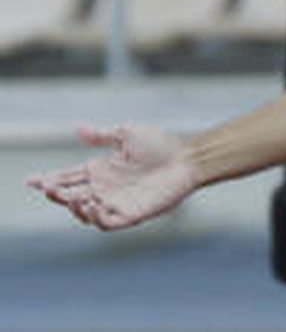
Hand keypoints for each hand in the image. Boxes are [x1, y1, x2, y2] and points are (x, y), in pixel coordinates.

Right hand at [26, 124, 196, 230]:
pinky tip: (92, 206)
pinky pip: (108, 223)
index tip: (31, 180)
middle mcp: (105, 188)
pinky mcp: (132, 214)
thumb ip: (101, 135)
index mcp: (101, 170)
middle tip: (48, 189)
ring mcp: (117, 202)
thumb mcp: (127, 134)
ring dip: (74, 208)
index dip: (49, 180)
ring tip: (74, 198)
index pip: (68, 177)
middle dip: (56, 194)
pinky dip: (96, 218)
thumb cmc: (161, 144)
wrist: (188, 158)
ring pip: (85, 214)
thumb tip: (77, 128)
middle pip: (71, 197)